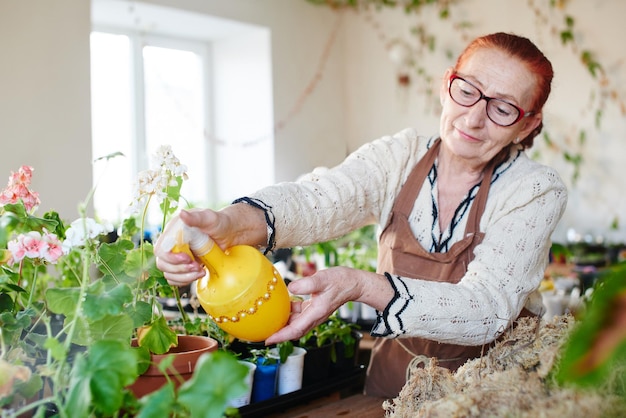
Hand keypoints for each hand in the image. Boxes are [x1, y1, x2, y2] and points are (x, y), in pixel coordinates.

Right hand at [154, 210, 216, 285]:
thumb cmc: (220, 223)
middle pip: (162, 264)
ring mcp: (178, 256)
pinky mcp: (184, 266)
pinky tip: (200, 273)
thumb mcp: (210, 218)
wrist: (230, 233)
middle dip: (179, 269)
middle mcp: (172, 244)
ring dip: (184, 276)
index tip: (187, 258)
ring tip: (201, 270)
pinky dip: (186, 280)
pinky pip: (176, 279)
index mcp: (173, 231)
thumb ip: (196, 217)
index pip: (160, 249)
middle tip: (197, 265)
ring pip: (169, 274)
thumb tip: (182, 214)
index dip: (170, 257)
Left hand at [265, 267, 390, 344]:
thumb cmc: (340, 280)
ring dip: (283, 324)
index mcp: (316, 313)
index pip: (295, 330)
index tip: (268, 340)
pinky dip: (288, 313)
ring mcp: (313, 313)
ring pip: (295, 323)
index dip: (281, 336)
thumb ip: (306, 284)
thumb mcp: (322, 279)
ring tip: (268, 321)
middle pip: (293, 330)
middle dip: (278, 334)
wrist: (352, 282)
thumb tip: (291, 288)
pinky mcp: (313, 307)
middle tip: (262, 334)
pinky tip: (281, 305)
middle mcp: (314, 316)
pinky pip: (298, 314)